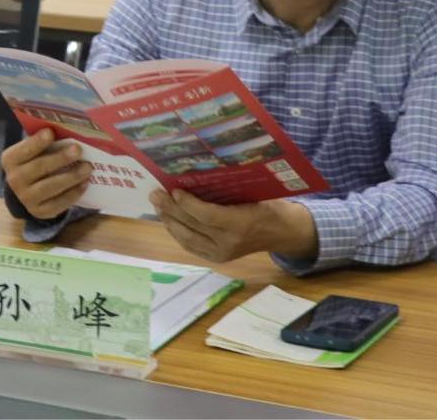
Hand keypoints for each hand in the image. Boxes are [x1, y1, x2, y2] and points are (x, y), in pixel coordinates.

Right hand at [2, 128, 91, 218]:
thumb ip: (42, 144)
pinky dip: (74, 192)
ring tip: (87, 167)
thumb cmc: (33, 163)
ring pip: (51, 186)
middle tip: (78, 150)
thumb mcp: (31, 152)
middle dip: (60, 158)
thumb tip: (66, 131)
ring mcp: (26, 198)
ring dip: (72, 176)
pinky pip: (59, 203)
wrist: (26, 191)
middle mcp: (14, 180)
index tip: (51, 132)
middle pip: (39, 168)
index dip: (37, 142)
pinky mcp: (40, 211)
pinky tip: (85, 183)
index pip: (24, 150)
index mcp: (10, 160)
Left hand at [149, 188, 318, 263]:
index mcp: (241, 223)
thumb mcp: (251, 193)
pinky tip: (168, 220)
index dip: (187, 203)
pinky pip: (190, 246)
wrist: (281, 232)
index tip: (174, 190)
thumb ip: (223, 191)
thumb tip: (191, 177)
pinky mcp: (217, 259)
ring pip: (187, 238)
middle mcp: (230, 242)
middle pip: (192, 226)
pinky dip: (177, 233)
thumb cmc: (266, 206)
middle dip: (170, 210)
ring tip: (157, 205)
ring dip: (169, 221)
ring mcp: (222, 253)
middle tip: (155, 194)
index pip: (207, 216)